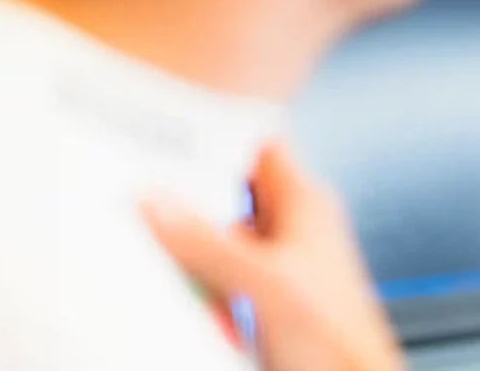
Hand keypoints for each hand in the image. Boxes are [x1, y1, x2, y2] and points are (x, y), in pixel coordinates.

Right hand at [142, 141, 404, 370]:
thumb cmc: (338, 340)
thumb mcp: (263, 283)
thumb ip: (208, 243)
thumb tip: (157, 204)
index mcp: (305, 203)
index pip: (257, 146)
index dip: (216, 138)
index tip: (165, 138)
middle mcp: (294, 228)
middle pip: (228, 197)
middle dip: (188, 204)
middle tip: (141, 202)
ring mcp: (279, 266)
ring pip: (219, 242)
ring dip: (190, 253)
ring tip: (155, 254)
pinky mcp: (265, 302)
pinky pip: (219, 280)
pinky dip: (197, 287)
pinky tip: (179, 297)